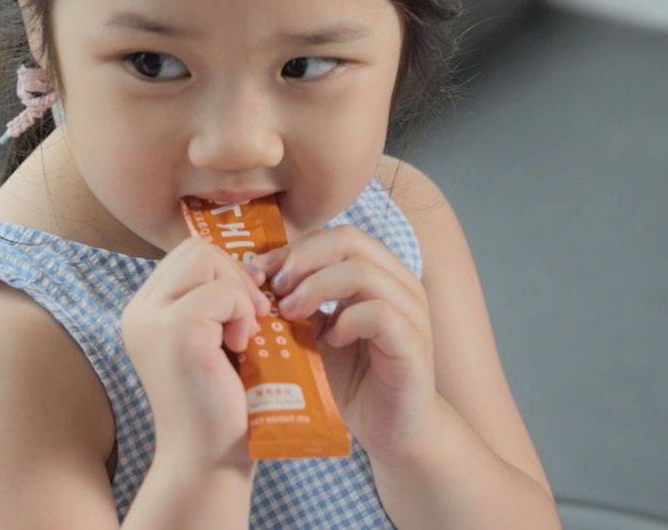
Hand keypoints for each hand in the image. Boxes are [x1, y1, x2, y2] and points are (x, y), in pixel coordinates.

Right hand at [122, 237, 272, 466]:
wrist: (208, 460)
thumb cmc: (219, 404)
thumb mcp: (211, 341)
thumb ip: (216, 302)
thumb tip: (253, 264)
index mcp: (144, 313)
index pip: (187, 255)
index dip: (225, 273)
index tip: (246, 308)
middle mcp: (139, 312)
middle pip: (195, 249)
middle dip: (234, 276)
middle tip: (252, 319)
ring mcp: (153, 321)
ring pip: (207, 260)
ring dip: (239, 294)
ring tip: (243, 335)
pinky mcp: (178, 333)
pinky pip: (222, 291)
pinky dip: (242, 312)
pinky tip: (241, 346)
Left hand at [252, 225, 440, 460]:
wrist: (394, 432)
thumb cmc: (353, 381)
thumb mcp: (315, 335)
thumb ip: (296, 305)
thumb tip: (254, 281)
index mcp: (378, 274)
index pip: (334, 237)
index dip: (292, 248)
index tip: (257, 273)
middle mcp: (399, 284)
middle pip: (349, 240)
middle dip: (301, 260)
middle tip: (273, 289)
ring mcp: (411, 312)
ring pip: (363, 272)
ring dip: (317, 287)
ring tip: (291, 314)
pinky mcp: (413, 344)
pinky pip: (381, 314)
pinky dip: (347, 321)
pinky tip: (331, 339)